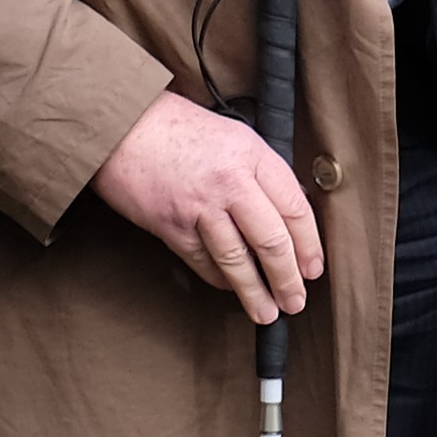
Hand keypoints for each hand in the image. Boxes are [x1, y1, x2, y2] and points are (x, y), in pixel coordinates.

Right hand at [93, 93, 320, 318]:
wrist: (122, 125)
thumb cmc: (177, 128)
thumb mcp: (233, 137)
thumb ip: (261, 171)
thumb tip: (289, 210)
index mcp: (252, 155)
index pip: (295, 208)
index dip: (309, 245)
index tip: (313, 268)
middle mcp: (230, 182)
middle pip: (271, 241)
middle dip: (288, 278)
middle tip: (295, 300)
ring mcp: (199, 207)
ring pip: (237, 260)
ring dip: (255, 292)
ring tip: (266, 311)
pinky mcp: (171, 226)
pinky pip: (203, 262)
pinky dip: (219, 279)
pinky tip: (230, 288)